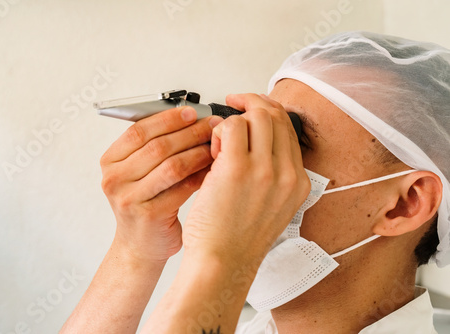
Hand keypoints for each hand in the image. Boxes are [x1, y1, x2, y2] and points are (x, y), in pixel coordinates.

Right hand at [100, 107, 222, 261]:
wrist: (140, 245)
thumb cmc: (144, 204)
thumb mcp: (139, 172)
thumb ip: (154, 146)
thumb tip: (188, 119)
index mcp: (110, 161)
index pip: (139, 131)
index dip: (167, 118)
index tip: (191, 112)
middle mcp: (115, 179)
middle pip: (157, 146)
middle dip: (189, 133)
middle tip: (212, 126)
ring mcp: (129, 198)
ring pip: (172, 166)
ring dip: (198, 152)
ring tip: (216, 145)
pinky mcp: (149, 215)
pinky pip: (181, 188)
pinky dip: (200, 175)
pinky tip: (212, 168)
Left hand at [183, 94, 310, 267]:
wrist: (222, 263)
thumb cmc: (237, 240)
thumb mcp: (271, 207)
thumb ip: (271, 174)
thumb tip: (253, 141)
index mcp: (298, 182)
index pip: (289, 129)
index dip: (268, 112)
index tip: (251, 110)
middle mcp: (286, 173)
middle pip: (276, 115)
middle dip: (252, 104)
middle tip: (232, 106)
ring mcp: (264, 170)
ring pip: (255, 116)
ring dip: (233, 121)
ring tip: (219, 143)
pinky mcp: (236, 169)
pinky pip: (230, 127)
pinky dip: (218, 131)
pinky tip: (212, 151)